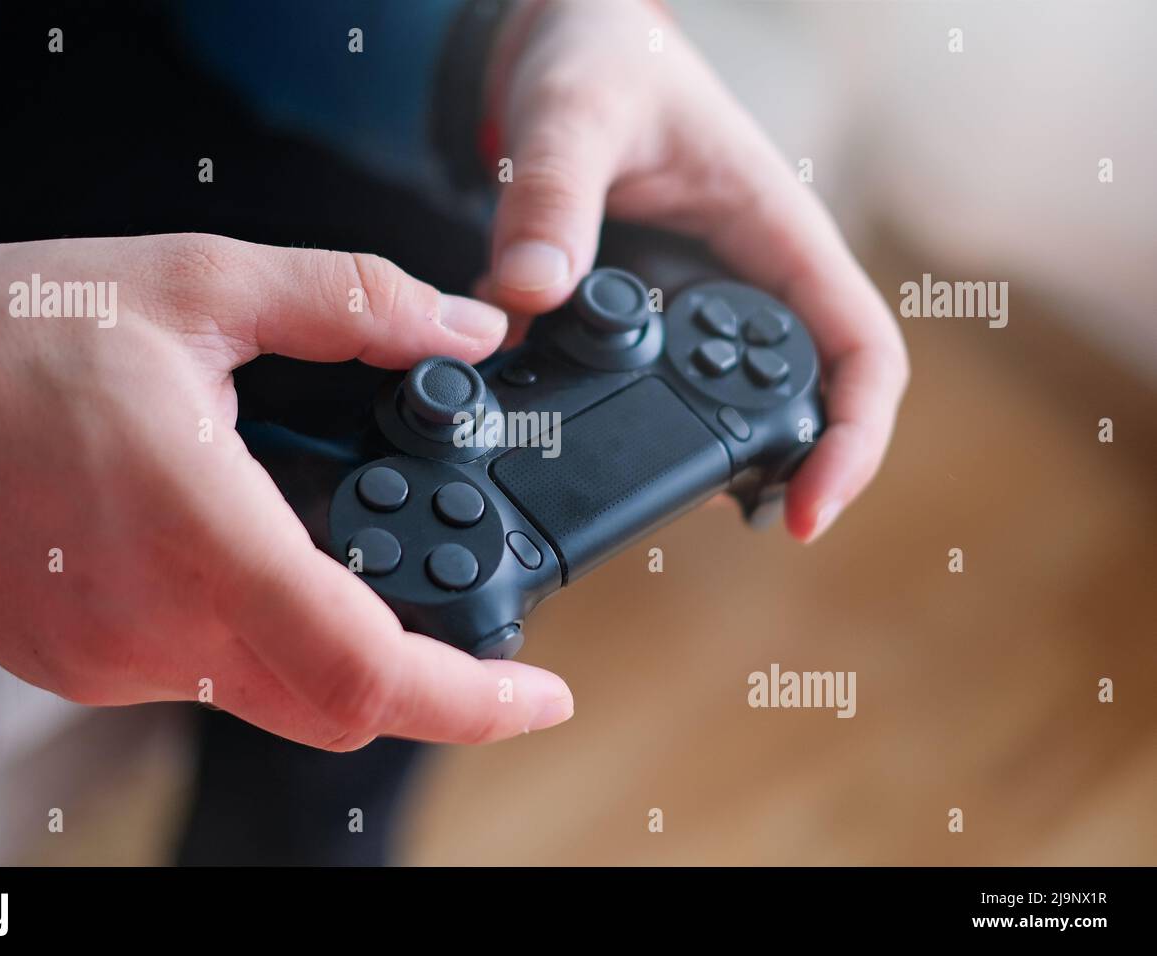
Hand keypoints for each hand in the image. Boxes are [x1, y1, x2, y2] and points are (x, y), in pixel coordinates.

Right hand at [0, 234, 573, 747]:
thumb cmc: (2, 333)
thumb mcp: (200, 283)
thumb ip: (353, 303)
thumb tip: (462, 328)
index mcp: (198, 531)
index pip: (365, 671)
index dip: (473, 702)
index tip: (540, 695)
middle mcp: (153, 626)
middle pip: (337, 707)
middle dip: (422, 677)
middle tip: (461, 611)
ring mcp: (109, 661)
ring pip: (271, 694)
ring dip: (333, 641)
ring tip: (333, 541)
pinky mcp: (77, 666)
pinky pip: (201, 676)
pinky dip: (254, 630)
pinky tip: (237, 547)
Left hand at [483, 0, 908, 540]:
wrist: (562, 49)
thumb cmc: (600, 59)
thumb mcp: (577, 114)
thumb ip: (553, 199)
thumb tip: (529, 295)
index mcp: (778, 232)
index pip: (861, 350)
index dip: (852, 440)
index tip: (807, 511)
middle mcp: (753, 278)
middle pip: (807, 398)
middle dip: (783, 470)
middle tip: (729, 518)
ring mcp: (702, 304)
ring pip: (734, 404)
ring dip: (713, 459)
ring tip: (657, 500)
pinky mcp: (649, 317)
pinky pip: (661, 386)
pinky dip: (637, 426)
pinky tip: (594, 447)